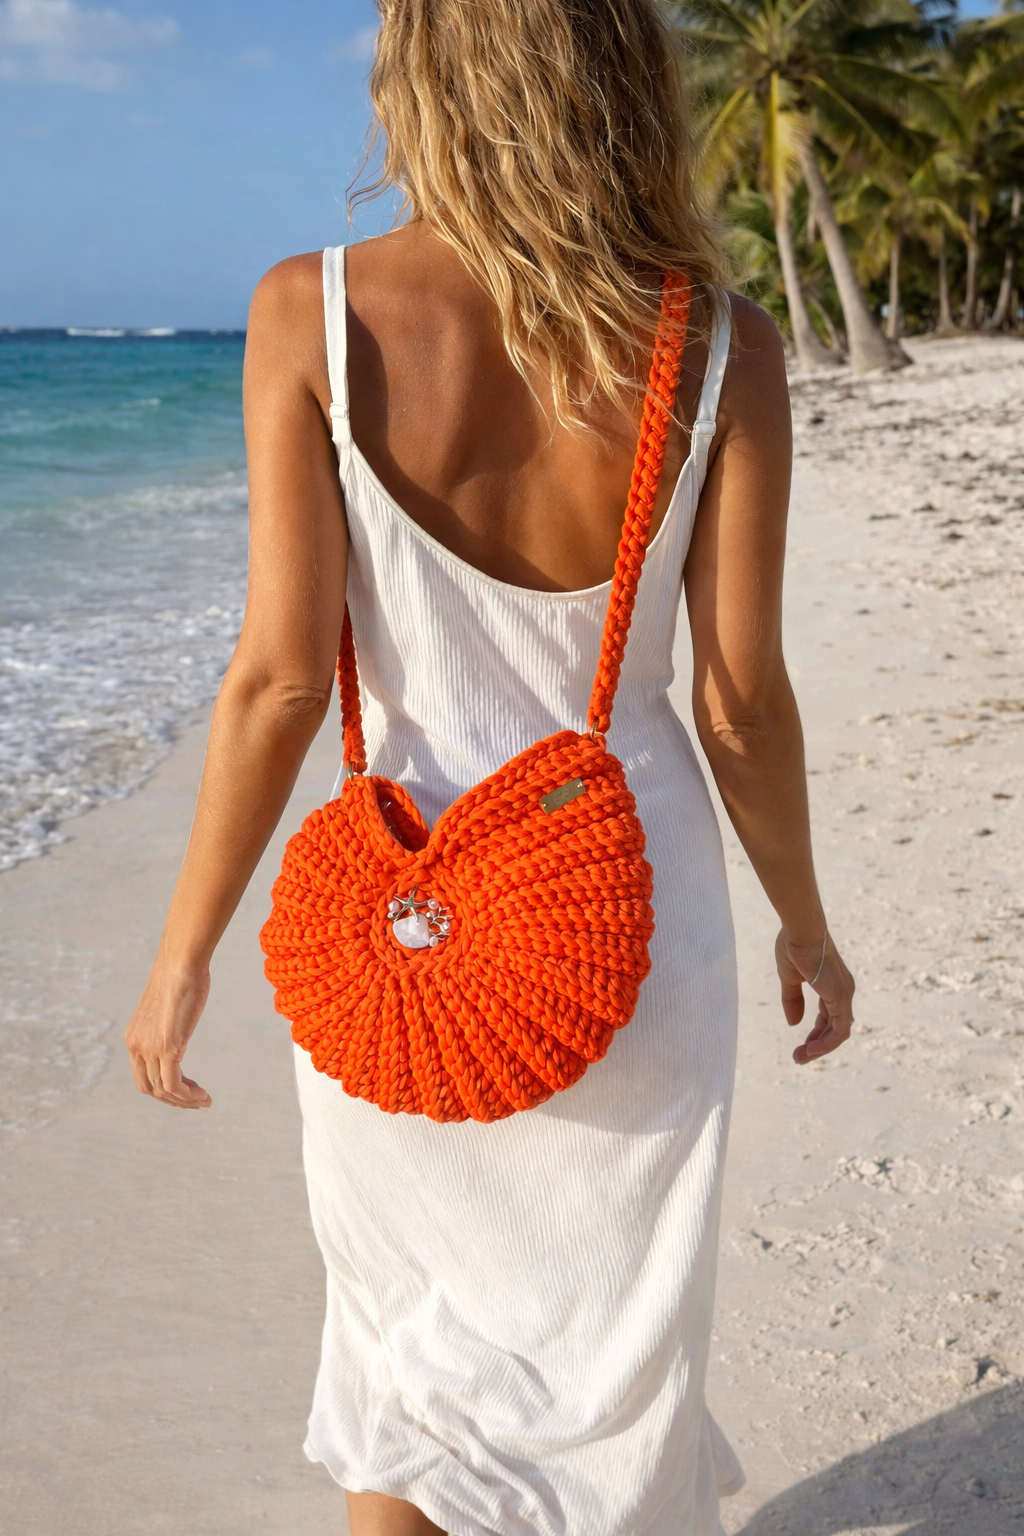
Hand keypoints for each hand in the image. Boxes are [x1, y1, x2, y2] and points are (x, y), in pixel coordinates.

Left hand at [125, 962, 212, 1108]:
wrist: (181, 963)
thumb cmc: (179, 977)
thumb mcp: (167, 1007)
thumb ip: (167, 1023)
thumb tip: (177, 1024)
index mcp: (133, 1038)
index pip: (143, 1076)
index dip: (163, 1089)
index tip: (186, 1089)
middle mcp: (136, 1046)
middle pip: (150, 1088)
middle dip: (174, 1100)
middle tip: (197, 1101)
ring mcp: (150, 1048)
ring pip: (163, 1090)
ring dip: (185, 1101)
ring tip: (204, 1101)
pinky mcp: (167, 1047)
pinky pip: (173, 1084)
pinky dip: (188, 1096)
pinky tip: (202, 1094)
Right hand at [776, 928, 854, 1065]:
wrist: (801, 931)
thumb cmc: (794, 946)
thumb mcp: (789, 978)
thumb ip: (792, 1000)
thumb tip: (793, 1023)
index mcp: (832, 985)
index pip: (828, 1017)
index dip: (815, 1034)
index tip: (800, 1046)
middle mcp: (842, 991)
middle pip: (833, 1027)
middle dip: (816, 1045)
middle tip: (798, 1058)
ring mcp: (844, 995)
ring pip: (838, 1033)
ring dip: (820, 1049)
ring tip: (800, 1058)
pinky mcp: (841, 1000)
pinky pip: (839, 1031)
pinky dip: (826, 1044)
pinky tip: (810, 1051)